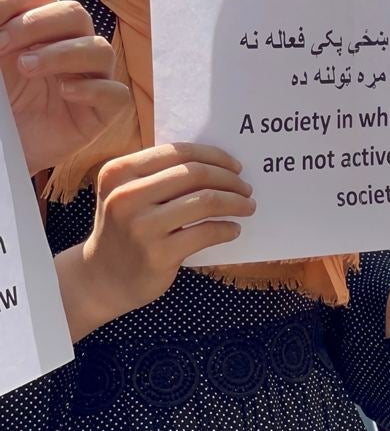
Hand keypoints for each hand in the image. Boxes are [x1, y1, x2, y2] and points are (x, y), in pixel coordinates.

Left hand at [0, 0, 130, 174]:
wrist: (2, 156)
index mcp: (35, 32)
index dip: (18, 3)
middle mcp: (66, 50)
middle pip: (75, 13)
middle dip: (40, 23)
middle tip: (4, 45)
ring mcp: (87, 81)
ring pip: (101, 49)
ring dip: (64, 53)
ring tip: (28, 67)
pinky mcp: (100, 114)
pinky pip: (116, 94)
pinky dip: (93, 89)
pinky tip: (64, 93)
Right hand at [57, 143, 254, 339]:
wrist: (101, 278)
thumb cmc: (125, 228)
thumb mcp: (127, 193)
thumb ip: (161, 174)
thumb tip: (219, 162)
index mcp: (119, 172)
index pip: (178, 152)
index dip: (214, 156)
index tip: (235, 166)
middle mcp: (126, 196)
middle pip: (195, 174)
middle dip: (230, 179)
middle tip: (246, 188)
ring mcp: (140, 227)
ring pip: (205, 201)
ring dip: (236, 202)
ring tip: (247, 207)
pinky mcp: (157, 254)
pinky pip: (206, 232)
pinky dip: (227, 229)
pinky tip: (233, 230)